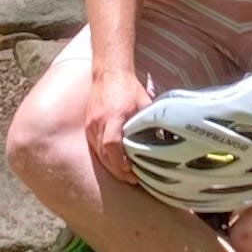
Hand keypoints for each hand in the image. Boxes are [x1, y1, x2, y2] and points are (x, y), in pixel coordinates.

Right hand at [85, 66, 150, 186]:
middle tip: (132, 180)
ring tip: (125, 176)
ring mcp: (91, 124)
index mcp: (114, 115)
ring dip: (111, 167)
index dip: (121, 161)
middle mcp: (99, 121)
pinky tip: (114, 164)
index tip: (132, 171)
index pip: (112, 144)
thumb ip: (149, 121)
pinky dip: (104, 158)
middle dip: (118, 171)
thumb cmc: (128, 87)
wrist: (108, 72)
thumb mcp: (143, 102)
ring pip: (98, 153)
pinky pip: (94, 147)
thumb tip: (163, 138)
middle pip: (105, 154)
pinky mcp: (87, 125)